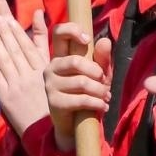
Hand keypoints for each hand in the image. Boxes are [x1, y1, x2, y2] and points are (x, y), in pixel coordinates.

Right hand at [43, 23, 111, 153]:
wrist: (77, 125)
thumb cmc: (88, 94)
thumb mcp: (99, 74)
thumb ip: (102, 58)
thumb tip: (105, 40)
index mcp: (61, 56)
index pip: (58, 32)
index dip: (72, 30)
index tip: (87, 40)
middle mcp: (52, 67)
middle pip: (75, 61)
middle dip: (97, 72)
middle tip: (104, 82)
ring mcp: (50, 85)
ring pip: (82, 82)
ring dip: (100, 91)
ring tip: (105, 97)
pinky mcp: (54, 102)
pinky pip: (81, 99)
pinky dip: (97, 103)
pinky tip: (102, 106)